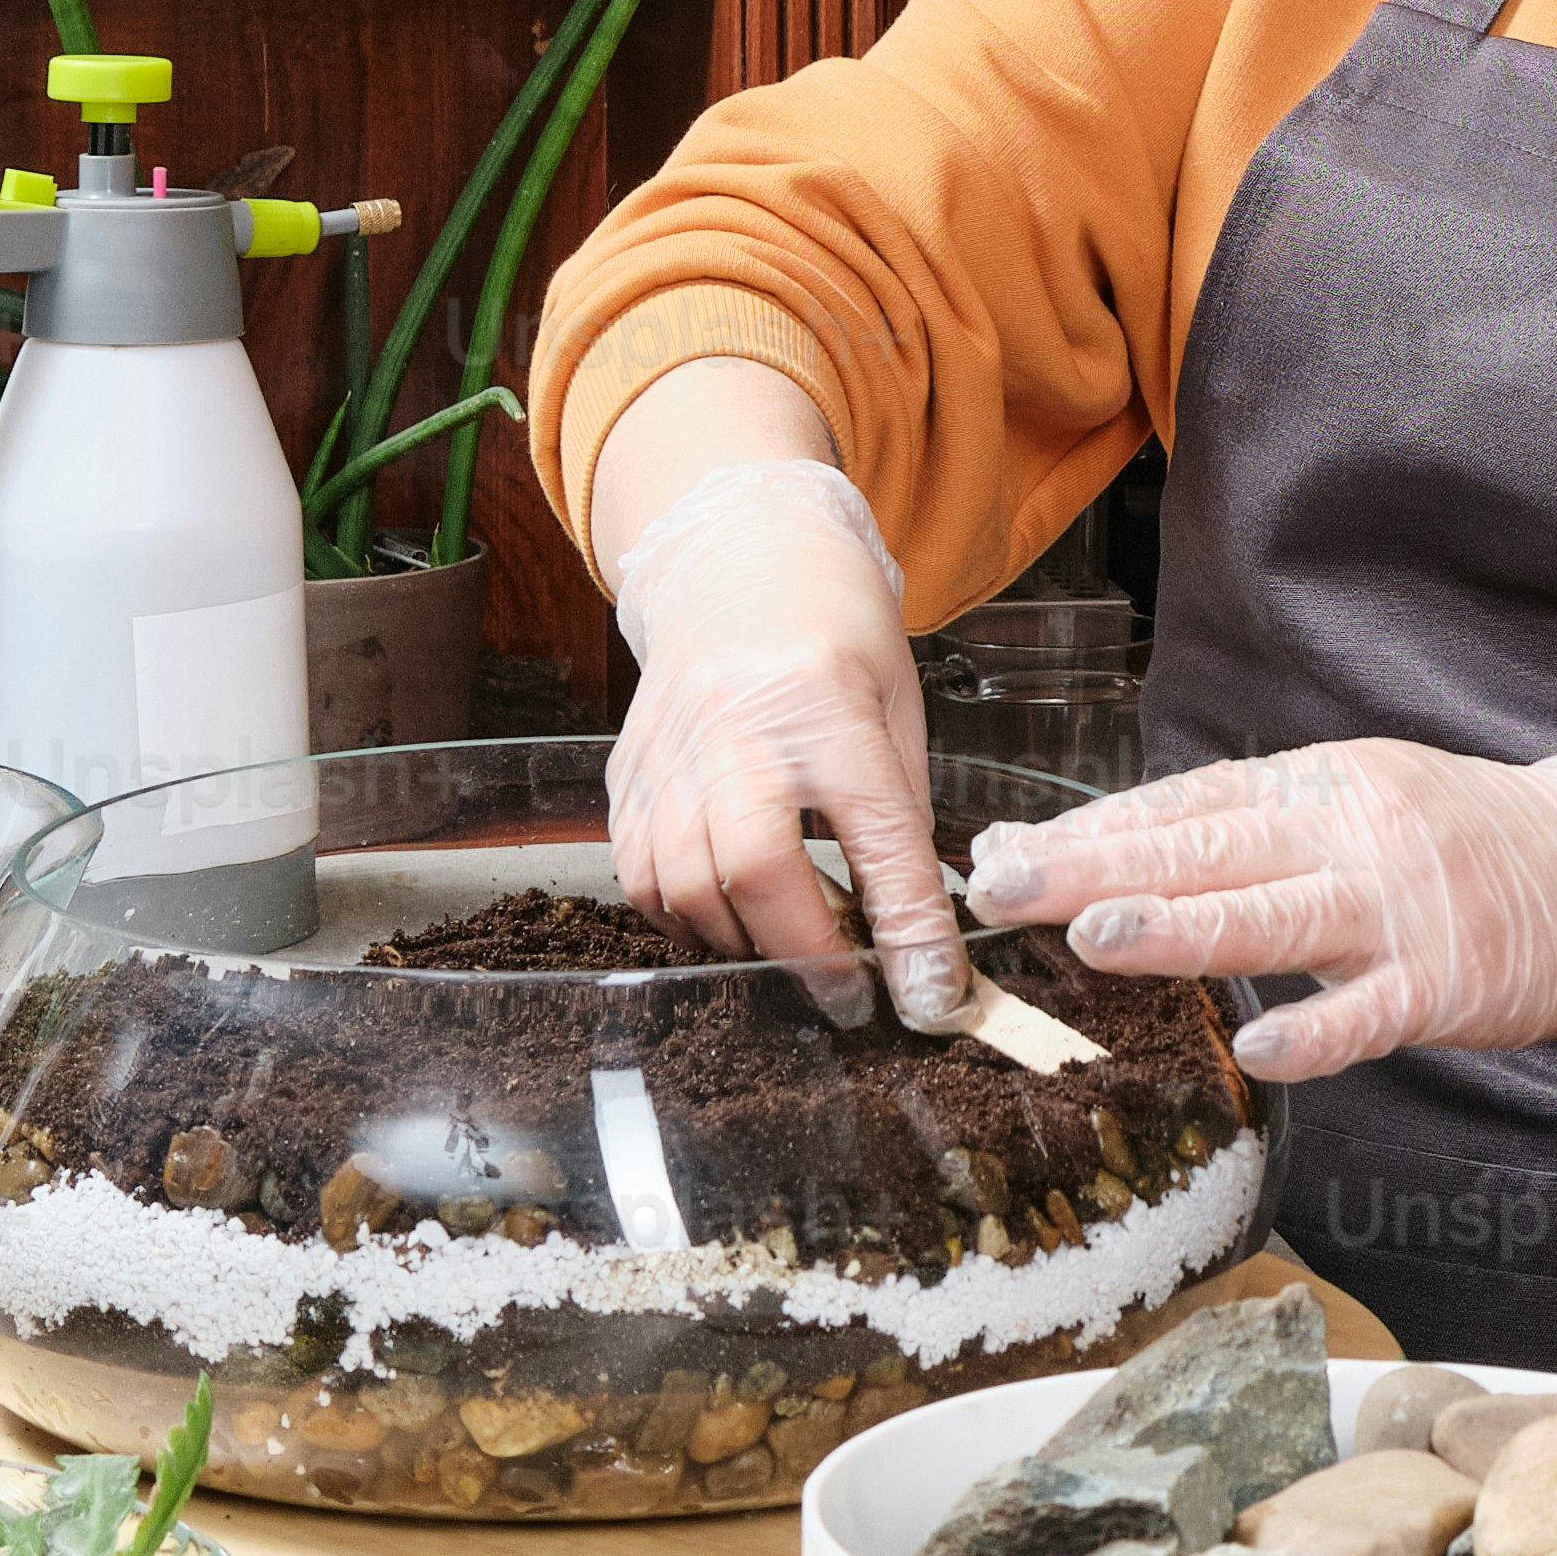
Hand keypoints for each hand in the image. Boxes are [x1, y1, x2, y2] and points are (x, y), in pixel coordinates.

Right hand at [606, 460, 968, 1033]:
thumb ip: (899, 816)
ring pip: (686, 886)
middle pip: (759, 872)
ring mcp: (670, 753)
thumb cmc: (834, 635)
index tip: (930, 994)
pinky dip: (681, 916)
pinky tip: (723, 915)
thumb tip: (915, 929)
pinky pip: (638, 874)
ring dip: (741, 941)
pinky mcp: (626, 772)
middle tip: (847, 995)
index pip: (878, 840)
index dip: (907, 930)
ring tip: (786, 949)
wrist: (739, 560)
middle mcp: (738, 731)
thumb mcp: (896, 711)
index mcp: (829, 710)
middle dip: (806, 955)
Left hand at [961, 741, 1556, 1085]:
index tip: (1002, 852)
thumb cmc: (1459, 842)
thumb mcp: (1353, 802)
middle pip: (1208, 848)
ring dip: (1180, 925)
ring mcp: (1397, 910)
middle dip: (1097, 867)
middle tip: (1004, 883)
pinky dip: (1314, 1029)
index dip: (1090, 829)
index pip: (1186, 801)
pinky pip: (1368, 1012)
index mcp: (1318, 785)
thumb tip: (1111, 853)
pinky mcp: (1444, 983)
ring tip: (1095, 935)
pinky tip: (1258, 1044)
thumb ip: (1246, 829)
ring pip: (1272, 916)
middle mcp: (1348, 834)